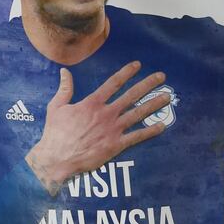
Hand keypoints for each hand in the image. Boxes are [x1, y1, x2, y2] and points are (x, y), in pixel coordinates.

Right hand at [26, 61, 168, 193]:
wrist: (58, 158)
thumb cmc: (55, 133)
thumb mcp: (57, 107)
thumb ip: (65, 88)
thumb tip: (64, 71)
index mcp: (92, 103)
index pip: (113, 83)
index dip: (127, 73)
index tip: (138, 65)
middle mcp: (106, 113)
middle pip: (131, 95)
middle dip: (148, 84)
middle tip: (161, 77)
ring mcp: (113, 129)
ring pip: (138, 113)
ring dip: (154, 104)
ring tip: (167, 97)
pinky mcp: (116, 145)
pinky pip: (137, 136)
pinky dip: (150, 131)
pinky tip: (162, 125)